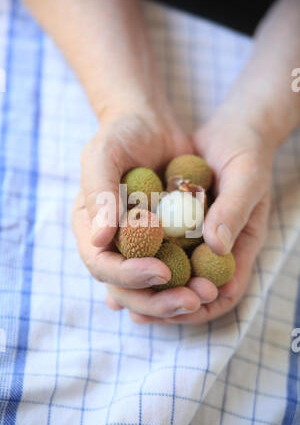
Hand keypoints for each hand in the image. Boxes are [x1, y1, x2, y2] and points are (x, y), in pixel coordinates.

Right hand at [72, 105, 216, 318]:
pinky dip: (191, 280)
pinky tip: (214, 287)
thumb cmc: (120, 134)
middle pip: (127, 288)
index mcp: (90, 229)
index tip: (161, 271)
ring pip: (153, 286)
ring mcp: (139, 245)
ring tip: (207, 296)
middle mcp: (113, 243)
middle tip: (192, 301)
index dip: (128, 275)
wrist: (150, 123)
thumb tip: (99, 241)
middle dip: (157, 300)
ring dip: (178, 297)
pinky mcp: (165, 241)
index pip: (101, 265)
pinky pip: (176, 267)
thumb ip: (99, 194)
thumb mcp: (103, 155)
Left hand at [129, 116, 272, 324]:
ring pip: (169, 278)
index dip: (202, 308)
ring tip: (118, 300)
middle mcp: (213, 253)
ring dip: (145, 291)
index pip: (225, 293)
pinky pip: (153, 251)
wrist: (228, 134)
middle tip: (138, 312)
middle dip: (165, 305)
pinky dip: (135, 262)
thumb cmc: (245, 155)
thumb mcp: (246, 178)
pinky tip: (114, 265)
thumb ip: (234, 211)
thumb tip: (215, 247)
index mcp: (239, 249)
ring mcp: (192, 242)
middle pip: (191, 294)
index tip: (174, 307)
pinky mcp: (172, 228)